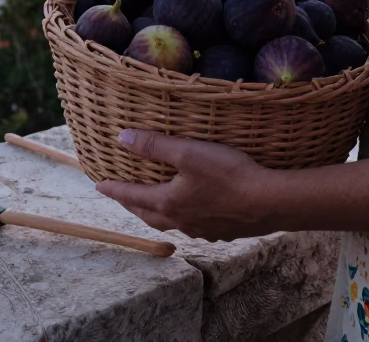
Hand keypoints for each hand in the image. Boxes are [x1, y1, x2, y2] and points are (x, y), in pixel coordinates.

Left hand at [94, 129, 277, 241]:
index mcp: (168, 202)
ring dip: (156, 213)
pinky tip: (192, 212)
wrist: (270, 203)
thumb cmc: (228, 175)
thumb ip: (155, 145)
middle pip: (148, 214)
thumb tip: (122, 139)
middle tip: (121, 196)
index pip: (132, 196)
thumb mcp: (188, 153)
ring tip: (153, 205)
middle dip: (132, 204)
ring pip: (170, 222)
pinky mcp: (222, 230)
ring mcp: (202, 229)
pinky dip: (182, 217)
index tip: (99, 185)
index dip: (114, 189)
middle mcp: (181, 220)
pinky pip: (193, 226)